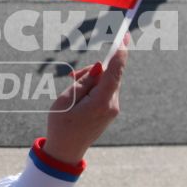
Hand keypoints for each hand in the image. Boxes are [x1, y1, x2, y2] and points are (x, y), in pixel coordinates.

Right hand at [43, 35, 128, 162]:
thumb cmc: (61, 125)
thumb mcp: (66, 99)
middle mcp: (112, 104)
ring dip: (91, 79)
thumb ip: (85, 81)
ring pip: (107, 82)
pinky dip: (94, 87)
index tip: (125, 35)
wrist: (66, 151)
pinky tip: (79, 95)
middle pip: (110, 74)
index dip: (120, 51)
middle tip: (72, 76)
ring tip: (72, 89)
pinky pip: (105, 91)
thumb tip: (100, 67)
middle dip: (94, 69)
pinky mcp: (109, 110)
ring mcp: (112, 109)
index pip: (115, 71)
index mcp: (101, 102)